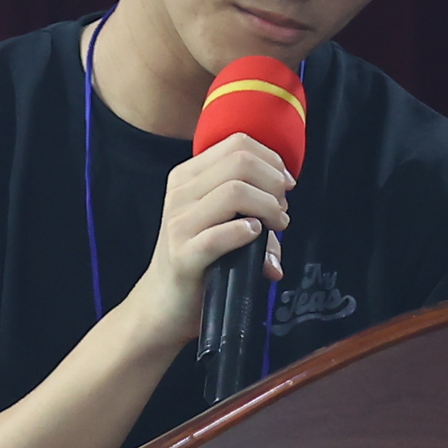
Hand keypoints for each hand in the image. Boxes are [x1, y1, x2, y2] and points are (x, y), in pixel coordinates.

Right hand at [130, 135, 291, 344]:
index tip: (285, 185)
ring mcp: (178, 223)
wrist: (163, 304)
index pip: (237, 143)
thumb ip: (250, 208)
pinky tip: (255, 237)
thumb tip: (283, 212)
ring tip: (276, 226)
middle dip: (273, 183)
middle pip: (240, 162)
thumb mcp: (220, 223)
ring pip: (235, 191)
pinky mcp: (183, 255)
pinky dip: (246, 233)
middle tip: (281, 209)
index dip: (271, 160)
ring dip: (268, 207)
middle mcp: (180, 194)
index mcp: (188, 177)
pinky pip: (220, 235)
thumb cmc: (198, 260)